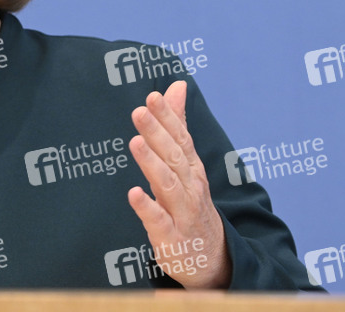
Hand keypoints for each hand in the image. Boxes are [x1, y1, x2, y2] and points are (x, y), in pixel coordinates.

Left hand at [127, 80, 230, 287]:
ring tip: (135, 143)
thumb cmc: (191, 203)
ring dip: (152, 163)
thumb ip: (177, 124)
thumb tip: (175, 85)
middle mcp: (190, 187)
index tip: (152, 96)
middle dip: (157, 133)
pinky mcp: (171, 237)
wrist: (211, 258)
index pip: (181, 138)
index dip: (167, 117)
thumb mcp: (186, 164)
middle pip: (174, 157)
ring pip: (168, 185)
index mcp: (191, 168)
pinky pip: (159, 221)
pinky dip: (147, 207)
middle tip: (139, 111)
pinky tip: (133, 193)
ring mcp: (182, 212)